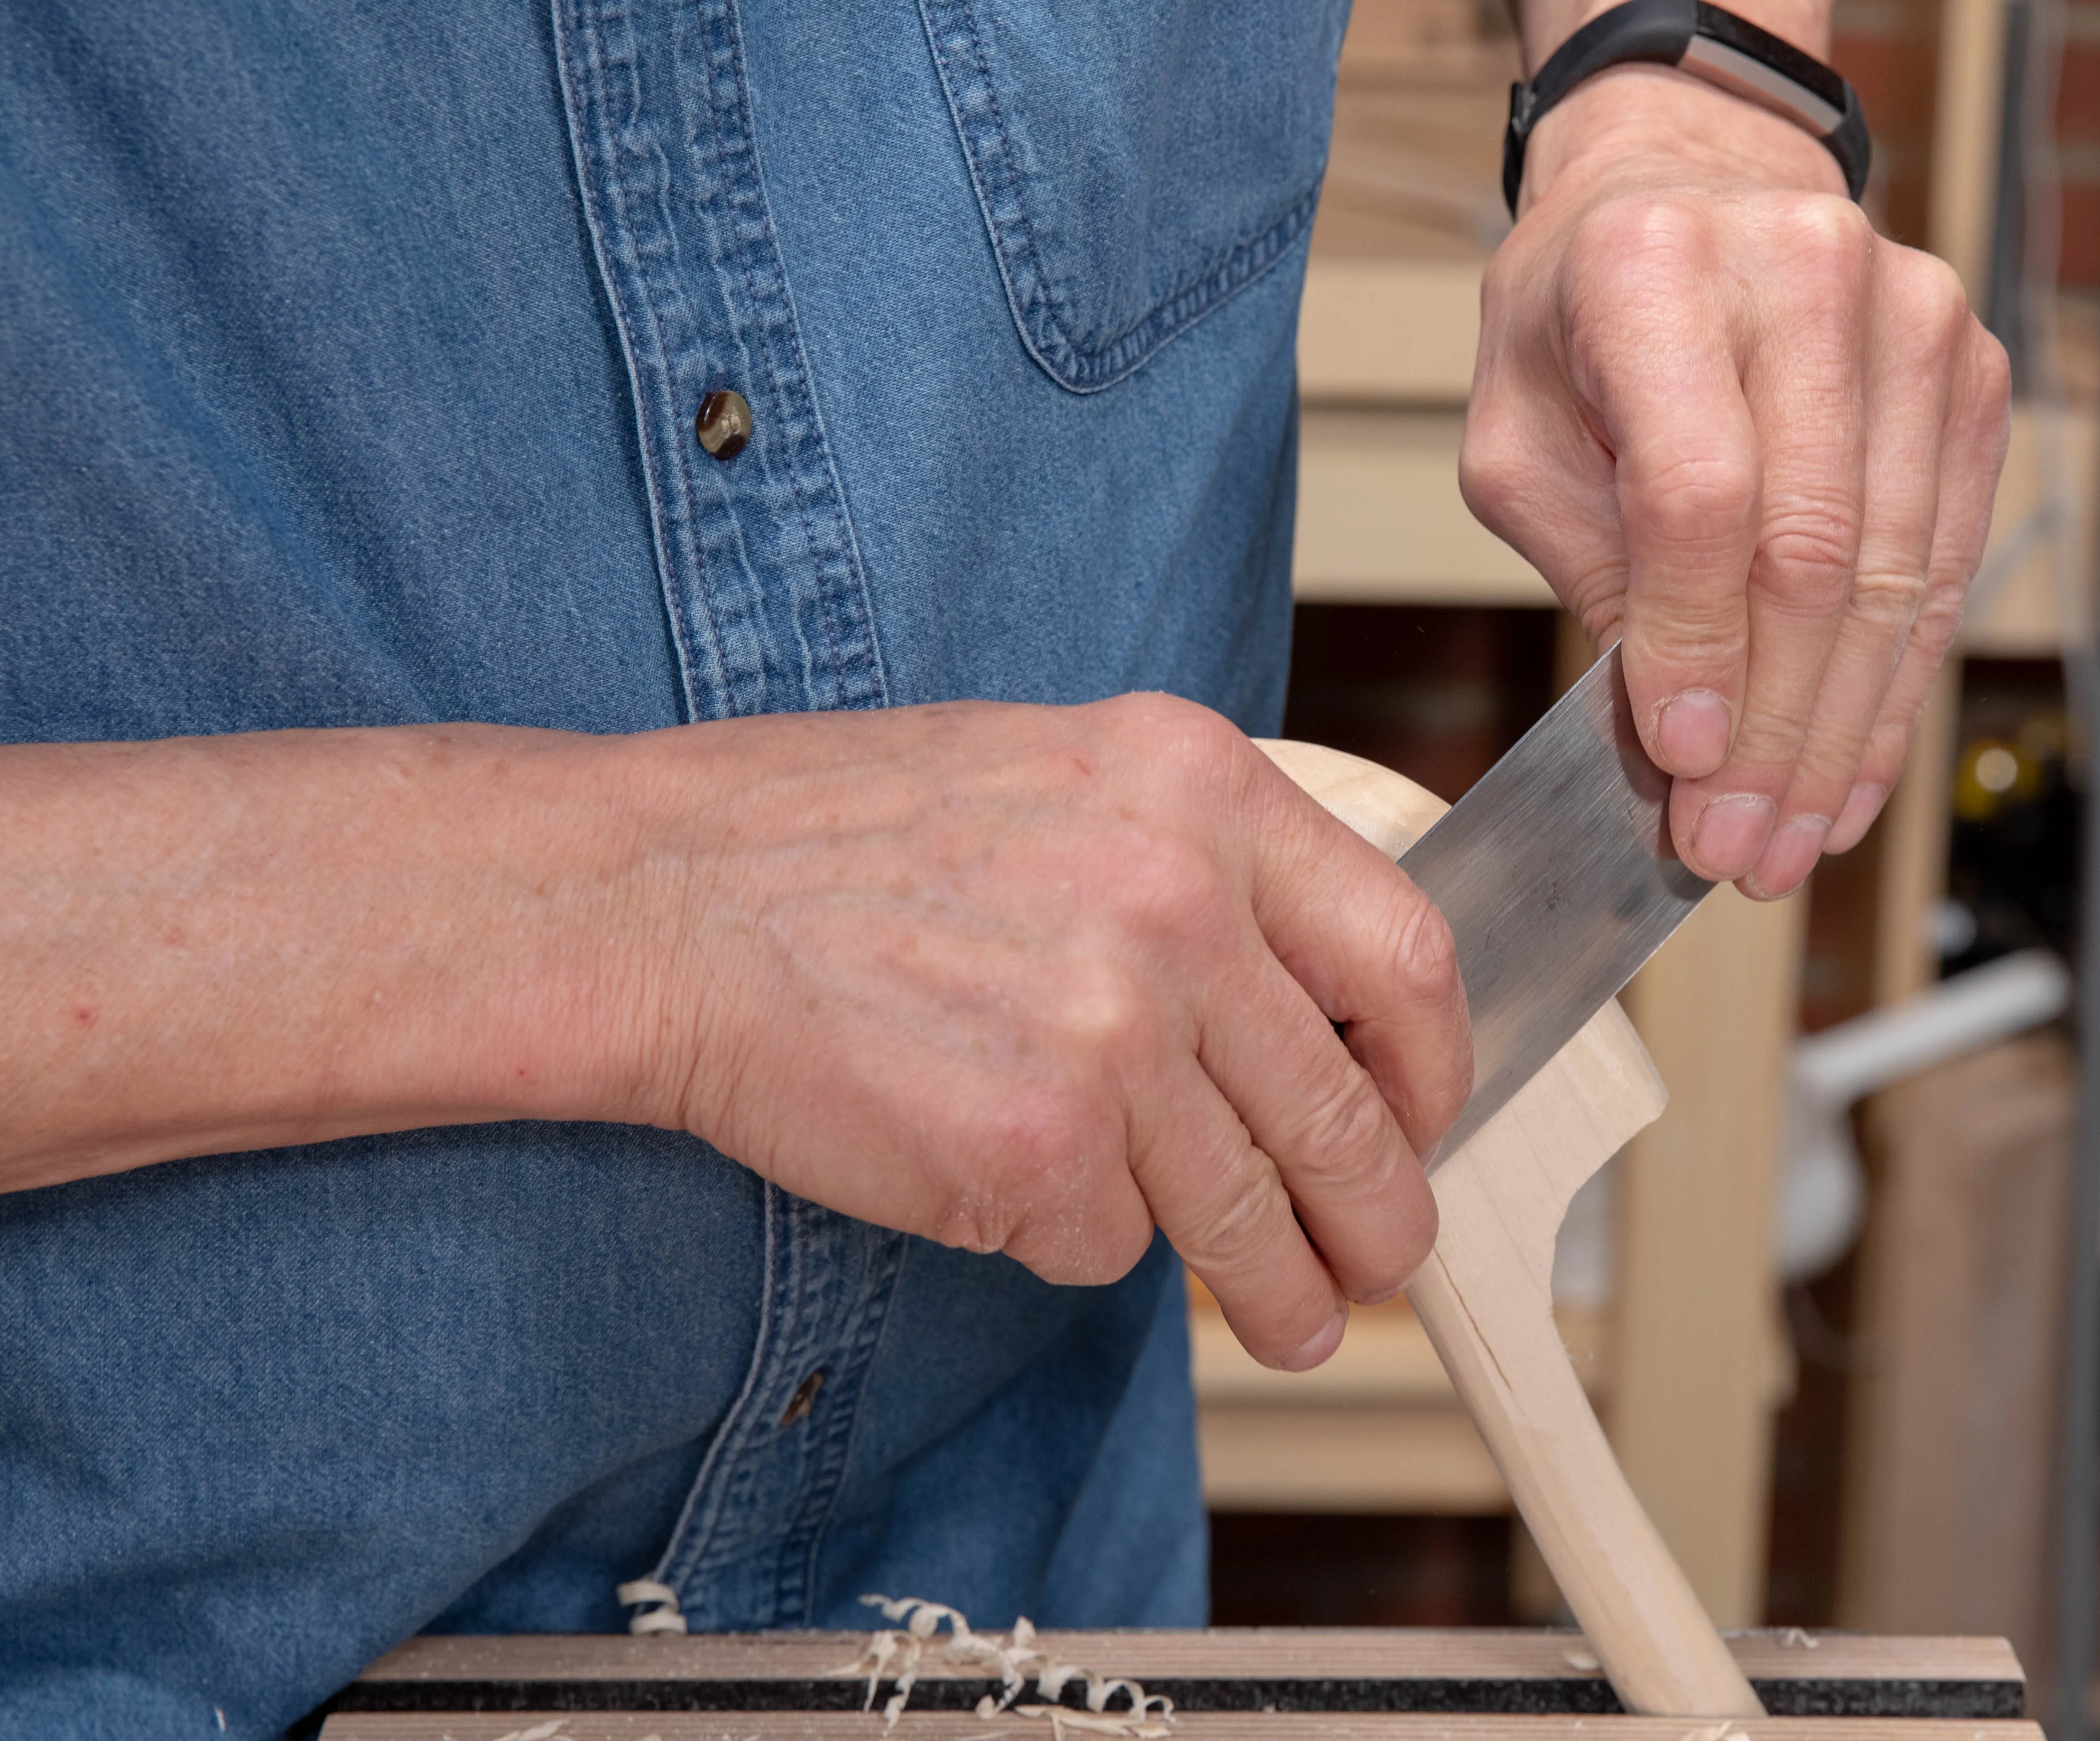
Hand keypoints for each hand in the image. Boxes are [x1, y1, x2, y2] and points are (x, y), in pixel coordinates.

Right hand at [629, 696, 1469, 1370]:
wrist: (663, 902)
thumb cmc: (836, 840)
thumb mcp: (1064, 780)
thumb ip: (1202, 869)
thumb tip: (1315, 1006)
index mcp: (1199, 788)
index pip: (1405, 952)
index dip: (1435, 1063)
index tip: (1424, 1113)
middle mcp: (1176, 903)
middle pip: (1347, 1108)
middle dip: (1383, 1215)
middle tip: (1383, 1257)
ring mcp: (1110, 1030)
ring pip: (1247, 1208)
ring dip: (1280, 1286)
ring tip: (1293, 1319)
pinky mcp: (1036, 1148)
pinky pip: (1111, 1243)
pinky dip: (1081, 1241)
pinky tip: (1019, 1193)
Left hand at [1460, 65, 2012, 899]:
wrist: (1695, 189)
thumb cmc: (1584, 321)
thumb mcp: (1520, 433)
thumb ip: (1586, 569)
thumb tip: (1670, 741)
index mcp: (1658, 270)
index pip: (1701, 497)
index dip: (1698, 648)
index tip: (1685, 768)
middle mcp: (1806, 277)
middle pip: (1813, 555)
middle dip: (1774, 733)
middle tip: (1737, 852)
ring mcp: (1916, 323)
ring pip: (1892, 579)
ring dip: (1840, 736)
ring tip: (1789, 843)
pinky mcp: (1973, 379)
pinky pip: (1942, 567)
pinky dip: (1894, 689)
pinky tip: (1851, 777)